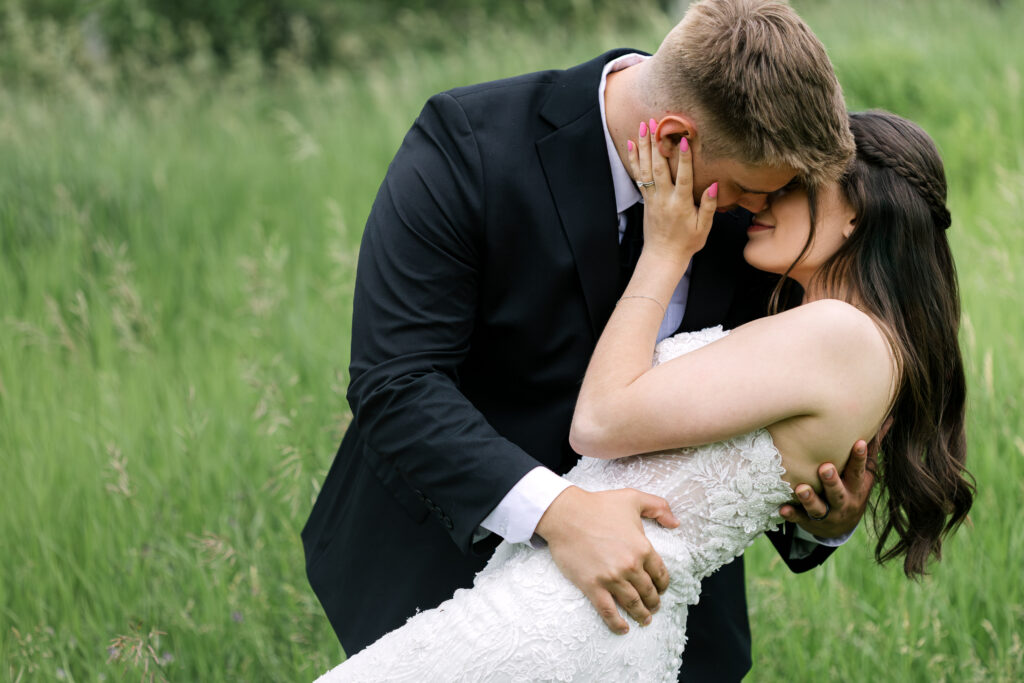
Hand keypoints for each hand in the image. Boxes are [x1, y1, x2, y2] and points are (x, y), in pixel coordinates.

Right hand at [535, 486, 678, 634]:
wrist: (566, 514)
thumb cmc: (598, 504)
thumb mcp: (633, 498)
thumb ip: (658, 507)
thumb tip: (675, 523)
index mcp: (642, 547)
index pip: (660, 573)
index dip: (663, 584)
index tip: (661, 589)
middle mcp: (630, 566)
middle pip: (648, 591)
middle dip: (654, 601)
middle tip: (654, 606)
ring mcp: (611, 578)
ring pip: (632, 603)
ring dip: (641, 614)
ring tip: (645, 620)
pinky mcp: (593, 586)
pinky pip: (608, 611)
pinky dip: (617, 623)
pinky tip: (623, 629)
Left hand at [627, 119, 716, 265]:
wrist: (663, 256)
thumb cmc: (687, 243)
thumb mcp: (703, 227)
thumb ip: (709, 206)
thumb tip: (715, 185)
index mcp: (681, 204)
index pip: (683, 177)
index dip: (684, 158)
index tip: (683, 140)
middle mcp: (664, 198)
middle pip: (659, 168)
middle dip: (656, 144)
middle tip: (654, 123)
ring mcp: (652, 198)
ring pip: (646, 169)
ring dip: (643, 147)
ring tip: (642, 126)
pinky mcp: (645, 199)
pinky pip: (638, 176)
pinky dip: (634, 160)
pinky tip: (631, 145)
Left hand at [780, 417, 892, 536]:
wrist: (840, 528)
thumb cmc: (852, 490)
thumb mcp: (866, 474)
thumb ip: (872, 447)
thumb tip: (889, 418)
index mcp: (856, 487)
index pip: (858, 471)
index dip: (860, 458)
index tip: (859, 442)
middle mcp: (844, 501)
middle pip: (838, 492)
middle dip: (832, 481)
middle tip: (825, 468)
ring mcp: (827, 513)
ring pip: (818, 507)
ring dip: (809, 499)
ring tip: (801, 488)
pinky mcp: (810, 522)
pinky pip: (800, 519)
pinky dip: (792, 515)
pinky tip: (782, 509)